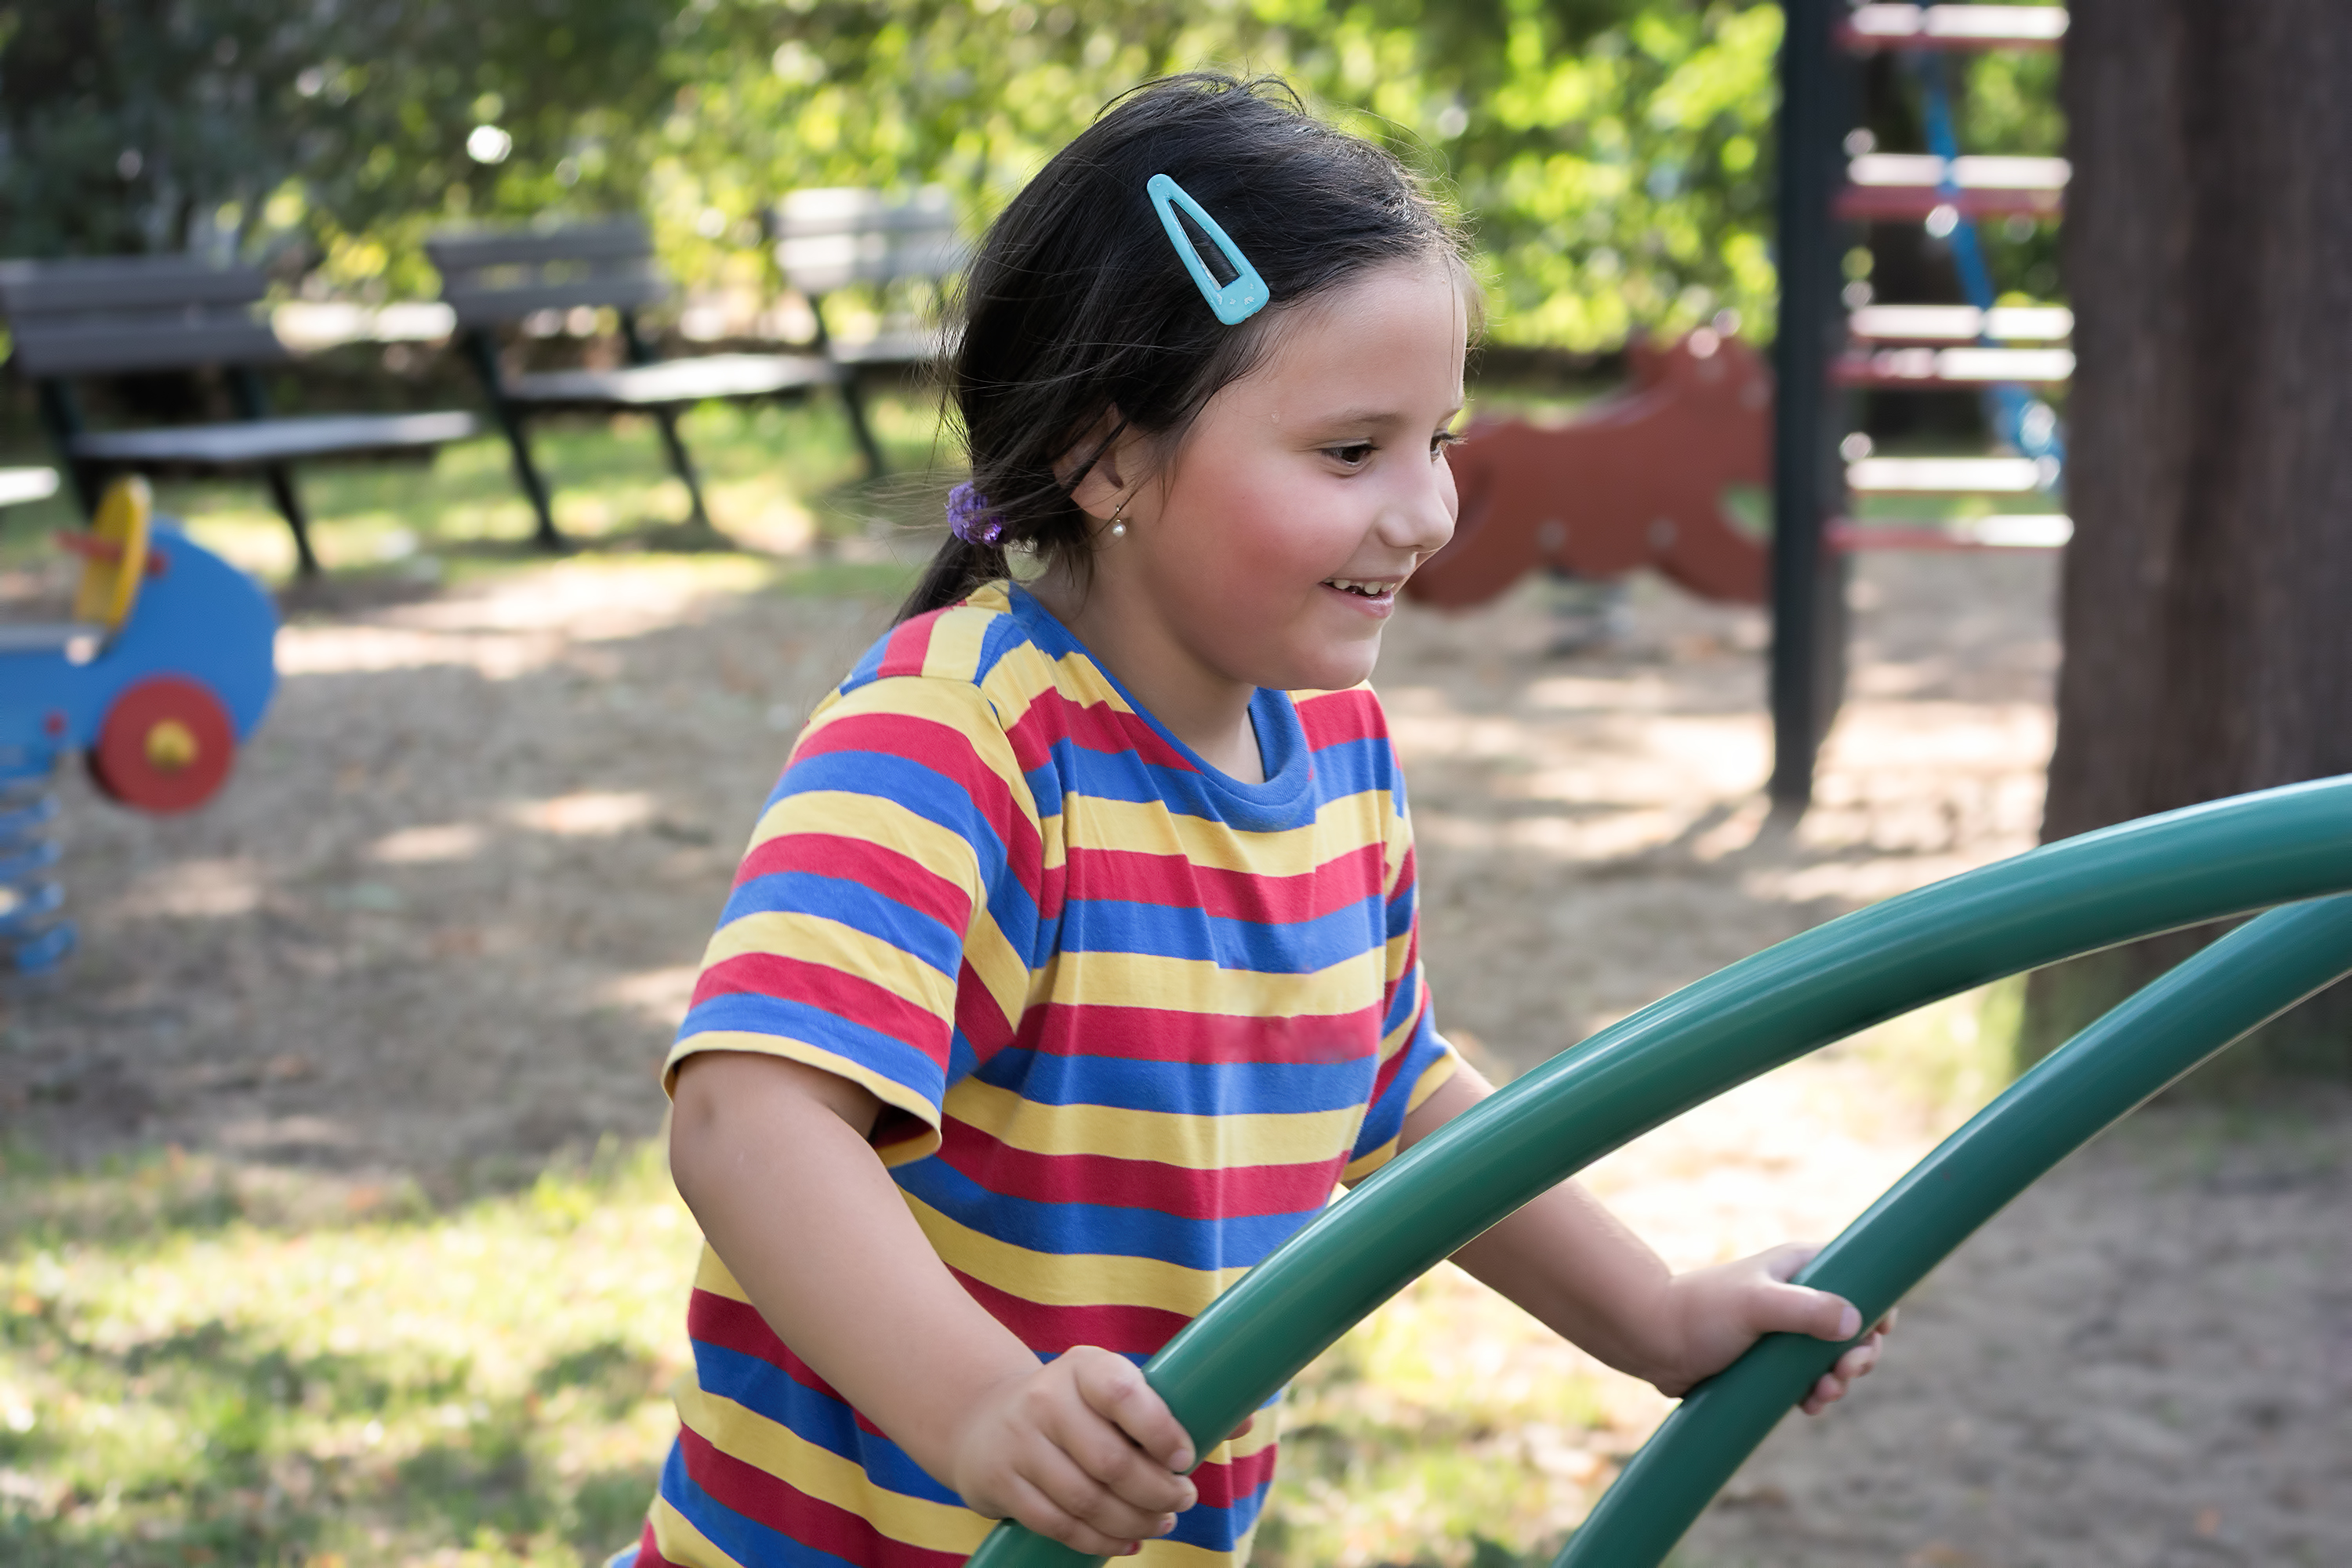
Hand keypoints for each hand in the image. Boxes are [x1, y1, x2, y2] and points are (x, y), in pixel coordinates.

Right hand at [947, 1346, 1198, 1556]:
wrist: (984, 1420)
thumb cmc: (1075, 1407)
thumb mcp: (1111, 1387)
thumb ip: (1171, 1402)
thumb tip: (1243, 1418)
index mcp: (1082, 1367)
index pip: (1123, 1394)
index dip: (1160, 1430)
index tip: (1186, 1458)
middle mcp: (1045, 1399)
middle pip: (1110, 1461)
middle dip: (1157, 1491)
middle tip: (1183, 1500)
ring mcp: (1019, 1442)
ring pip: (1086, 1499)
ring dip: (1134, 1520)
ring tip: (1162, 1521)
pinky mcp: (1000, 1482)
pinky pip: (1057, 1524)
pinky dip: (1099, 1540)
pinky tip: (1126, 1539)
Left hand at [1653, 1242, 1895, 1414]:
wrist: (1652, 1340)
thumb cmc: (1701, 1312)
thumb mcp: (1756, 1306)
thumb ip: (1805, 1311)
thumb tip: (1856, 1322)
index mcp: (1801, 1268)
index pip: (1859, 1278)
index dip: (1876, 1306)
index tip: (1875, 1334)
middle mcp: (1798, 1295)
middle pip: (1853, 1326)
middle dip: (1859, 1354)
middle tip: (1845, 1373)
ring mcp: (1785, 1330)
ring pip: (1833, 1358)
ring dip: (1838, 1379)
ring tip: (1822, 1395)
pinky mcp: (1770, 1362)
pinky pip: (1808, 1380)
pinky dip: (1816, 1394)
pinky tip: (1809, 1406)